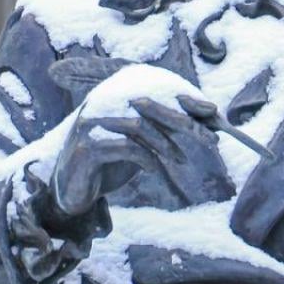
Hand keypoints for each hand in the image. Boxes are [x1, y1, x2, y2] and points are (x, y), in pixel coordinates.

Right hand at [52, 96, 233, 214]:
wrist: (71, 193)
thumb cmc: (108, 166)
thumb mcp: (139, 145)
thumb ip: (162, 129)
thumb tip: (205, 120)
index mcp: (114, 96)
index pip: (155, 90)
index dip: (184, 99)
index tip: (212, 112)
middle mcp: (101, 103)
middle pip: (151, 106)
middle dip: (184, 122)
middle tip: (210, 138)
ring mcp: (92, 123)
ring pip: (139, 125)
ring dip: (166, 144)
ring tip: (180, 160)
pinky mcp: (87, 147)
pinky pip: (126, 147)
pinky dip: (146, 158)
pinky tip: (153, 170)